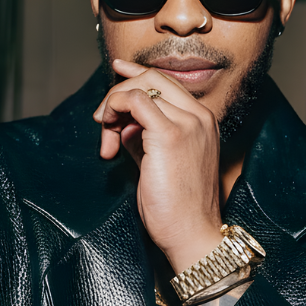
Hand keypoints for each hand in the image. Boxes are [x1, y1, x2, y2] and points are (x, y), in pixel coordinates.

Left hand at [93, 59, 222, 272]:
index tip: (116, 72)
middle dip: (120, 93)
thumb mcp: (159, 161)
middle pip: (153, 77)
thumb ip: (144, 137)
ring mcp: (188, 123)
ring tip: (106, 138)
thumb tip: (122, 124)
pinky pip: (136, 99)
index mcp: (203, 121)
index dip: (136, 76)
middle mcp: (200, 116)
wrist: (191, 233)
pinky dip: (115, 108)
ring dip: (113, 105)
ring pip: (141, 86)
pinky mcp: (170, 134)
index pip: (166, 83)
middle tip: (102, 120)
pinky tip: (109, 134)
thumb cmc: (177, 207)